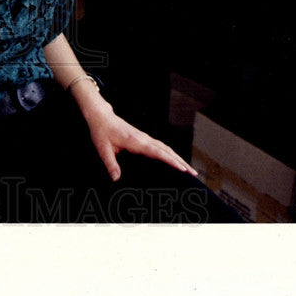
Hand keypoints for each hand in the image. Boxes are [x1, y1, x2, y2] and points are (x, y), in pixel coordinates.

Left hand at [83, 100, 197, 180]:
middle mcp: (143, 138)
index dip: (171, 160)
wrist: (101, 116)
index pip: (157, 152)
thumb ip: (110, 164)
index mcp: (135, 141)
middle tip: (193, 173)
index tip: (183, 168)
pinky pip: (161, 146)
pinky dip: (170, 154)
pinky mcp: (143, 138)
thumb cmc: (101, 131)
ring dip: (178, 157)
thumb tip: (116, 179)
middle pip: (167, 150)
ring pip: (165, 148)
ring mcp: (144, 138)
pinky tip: (175, 160)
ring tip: (189, 169)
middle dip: (181, 161)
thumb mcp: (103, 148)